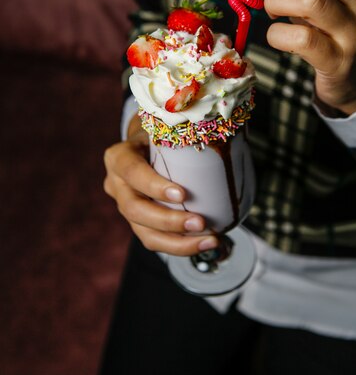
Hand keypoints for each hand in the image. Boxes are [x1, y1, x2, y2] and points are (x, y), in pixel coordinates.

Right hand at [103, 116, 218, 255]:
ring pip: (144, 233)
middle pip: (135, 209)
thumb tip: (220, 137)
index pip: (132, 172)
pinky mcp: (137, 223)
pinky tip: (205, 243)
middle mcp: (116, 184)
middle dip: (169, 220)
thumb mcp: (163, 129)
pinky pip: (154, 240)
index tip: (182, 194)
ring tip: (210, 240)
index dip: (154, 185)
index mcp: (119, 157)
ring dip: (179, 242)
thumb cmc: (160, 136)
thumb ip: (179, 133)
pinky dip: (181, 246)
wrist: (146, 147)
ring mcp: (124, 206)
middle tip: (200, 223)